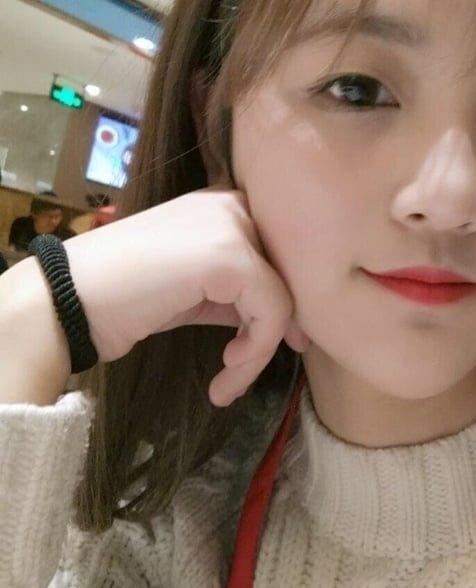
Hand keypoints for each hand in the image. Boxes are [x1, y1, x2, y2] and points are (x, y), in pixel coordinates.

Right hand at [62, 186, 308, 405]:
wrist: (69, 299)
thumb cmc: (126, 297)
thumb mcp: (196, 290)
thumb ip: (240, 293)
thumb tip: (293, 324)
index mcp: (225, 205)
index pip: (281, 256)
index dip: (285, 305)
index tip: (278, 345)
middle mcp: (233, 205)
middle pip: (289, 275)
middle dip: (279, 329)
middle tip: (249, 366)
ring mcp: (232, 226)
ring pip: (283, 299)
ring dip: (259, 352)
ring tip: (227, 382)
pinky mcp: (229, 255)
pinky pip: (270, 313)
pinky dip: (254, 354)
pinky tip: (224, 375)